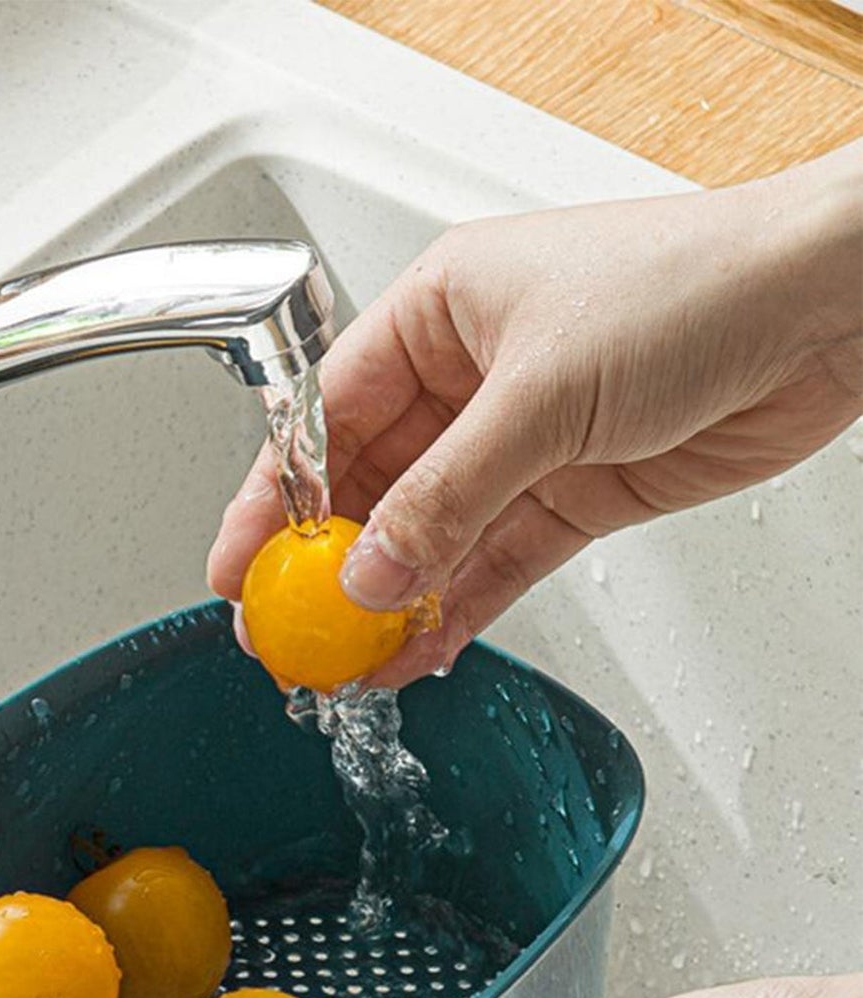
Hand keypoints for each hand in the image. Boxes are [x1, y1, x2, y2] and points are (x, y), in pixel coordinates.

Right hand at [208, 143, 862, 687]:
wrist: (826, 311)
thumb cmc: (694, 288)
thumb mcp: (540, 395)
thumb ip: (446, 496)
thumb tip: (370, 572)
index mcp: (437, 317)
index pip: (323, 418)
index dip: (271, 499)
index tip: (240, 565)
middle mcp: (467, 379)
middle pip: (368, 488)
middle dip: (325, 567)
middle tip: (289, 633)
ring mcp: (517, 442)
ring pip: (427, 537)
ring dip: (389, 601)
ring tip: (348, 662)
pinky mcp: (570, 493)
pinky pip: (492, 563)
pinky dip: (456, 608)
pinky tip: (419, 649)